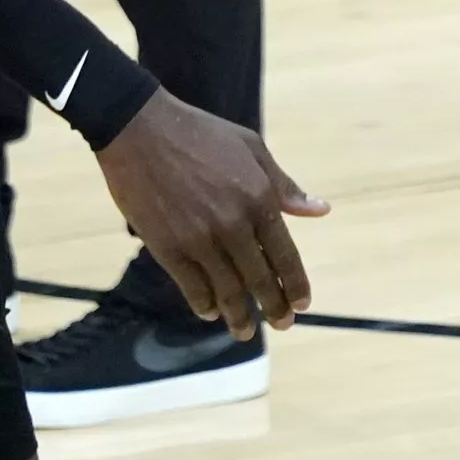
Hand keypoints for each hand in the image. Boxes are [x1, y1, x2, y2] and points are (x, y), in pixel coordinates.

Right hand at [95, 92, 329, 339]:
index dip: (295, 284)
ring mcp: (199, 238)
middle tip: (282, 325)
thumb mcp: (252, 149)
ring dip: (239, 316)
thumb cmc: (200, 133)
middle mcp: (233, 223)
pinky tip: (212, 311)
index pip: (285, 254)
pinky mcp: (167, 247)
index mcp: (259, 197)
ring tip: (245, 331)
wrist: (139, 128)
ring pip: (227, 290)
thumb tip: (320, 210)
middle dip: (274, 308)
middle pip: (260, 279)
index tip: (302, 304)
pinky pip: (192, 287)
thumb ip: (284, 186)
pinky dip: (205, 304)